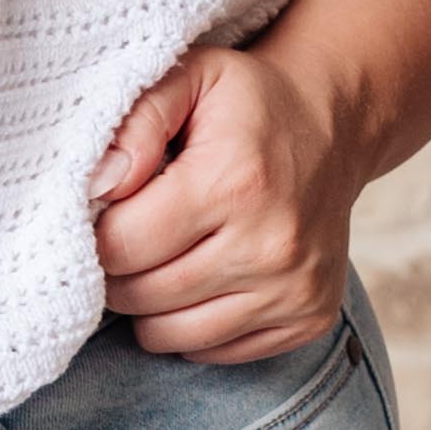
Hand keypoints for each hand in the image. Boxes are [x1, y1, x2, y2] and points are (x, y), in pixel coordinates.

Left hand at [89, 30, 368, 364]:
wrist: (333, 128)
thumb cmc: (246, 104)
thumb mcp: (189, 77)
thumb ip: (135, 123)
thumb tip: (100, 186)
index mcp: (233, 182)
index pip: (121, 247)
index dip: (97, 233)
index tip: (109, 211)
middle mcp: (271, 245)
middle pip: (140, 297)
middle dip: (119, 270)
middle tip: (134, 234)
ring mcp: (294, 289)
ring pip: (170, 335)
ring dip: (149, 304)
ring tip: (165, 257)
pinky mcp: (309, 319)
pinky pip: (212, 352)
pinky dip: (191, 325)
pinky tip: (203, 278)